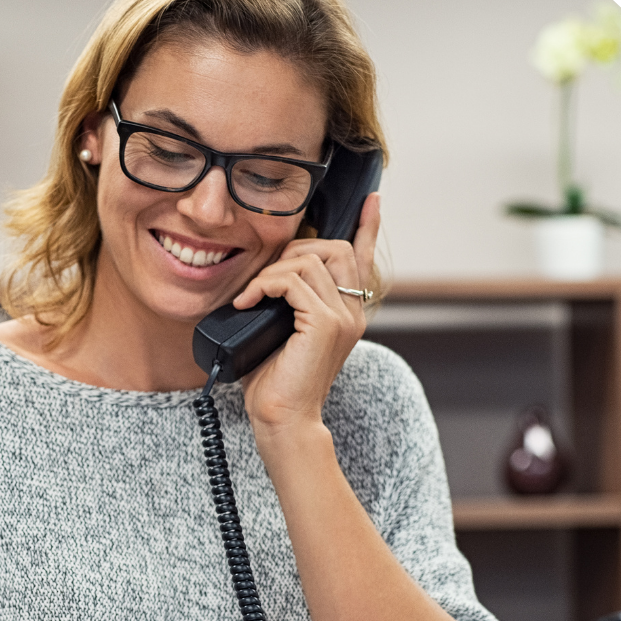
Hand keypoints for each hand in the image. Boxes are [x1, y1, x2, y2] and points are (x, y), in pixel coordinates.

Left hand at [232, 193, 380, 442]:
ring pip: (310, 260)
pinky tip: (248, 303)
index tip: (372, 200)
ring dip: (272, 270)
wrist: (283, 420)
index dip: (368, 227)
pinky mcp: (325, 324)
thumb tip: (268, 277)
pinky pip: (293, 281)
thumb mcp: (282, 332)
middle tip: (266, 278)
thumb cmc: (276, 382)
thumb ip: (289, 303)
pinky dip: (264, 285)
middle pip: (336, 247)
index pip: (363, 259)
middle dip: (296, 249)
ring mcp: (342, 317)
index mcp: (347, 312)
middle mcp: (352, 312)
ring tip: (252, 296)